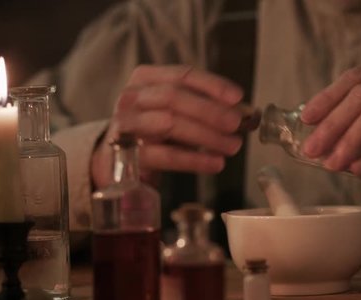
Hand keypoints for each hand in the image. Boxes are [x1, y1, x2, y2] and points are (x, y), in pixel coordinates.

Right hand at [91, 65, 244, 188]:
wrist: (114, 161)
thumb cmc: (152, 132)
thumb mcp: (176, 113)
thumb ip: (205, 109)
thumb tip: (245, 114)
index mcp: (145, 79)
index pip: (182, 75)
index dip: (212, 85)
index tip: (237, 97)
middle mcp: (132, 97)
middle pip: (174, 97)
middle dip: (210, 111)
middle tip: (237, 124)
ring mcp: (125, 124)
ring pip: (169, 123)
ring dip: (206, 135)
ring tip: (232, 146)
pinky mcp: (126, 154)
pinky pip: (164, 155)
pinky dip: (194, 160)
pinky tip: (216, 163)